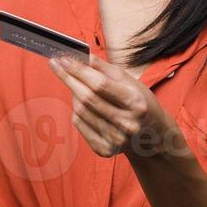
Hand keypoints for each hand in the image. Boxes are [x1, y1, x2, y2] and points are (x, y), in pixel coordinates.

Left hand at [48, 53, 172, 157]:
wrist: (152, 136)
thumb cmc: (139, 102)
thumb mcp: (130, 82)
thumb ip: (105, 69)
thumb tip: (82, 57)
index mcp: (135, 103)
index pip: (100, 85)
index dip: (79, 71)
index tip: (63, 59)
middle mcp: (126, 124)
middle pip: (87, 99)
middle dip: (68, 78)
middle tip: (55, 64)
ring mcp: (115, 139)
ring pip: (80, 111)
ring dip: (73, 93)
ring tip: (75, 83)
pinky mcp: (105, 150)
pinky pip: (79, 125)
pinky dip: (76, 110)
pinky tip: (81, 103)